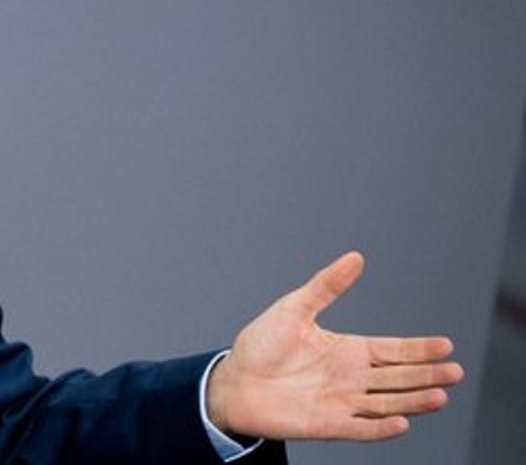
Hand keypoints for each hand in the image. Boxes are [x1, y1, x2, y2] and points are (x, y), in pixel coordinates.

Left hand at [206, 251, 463, 441]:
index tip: (446, 345)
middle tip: (455, 371)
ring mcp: (342, 402)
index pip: (392, 350)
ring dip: (414, 401)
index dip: (419, 349)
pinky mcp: (328, 424)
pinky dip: (382, 428)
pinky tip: (402, 422)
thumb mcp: (294, 308)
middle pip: (398, 377)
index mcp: (347, 350)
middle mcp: (351, 377)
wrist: (232, 382)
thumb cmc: (260, 345)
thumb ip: (326, 286)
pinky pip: (362, 429)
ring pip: (388, 403)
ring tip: (440, 395)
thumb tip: (355, 257)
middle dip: (427, 374)